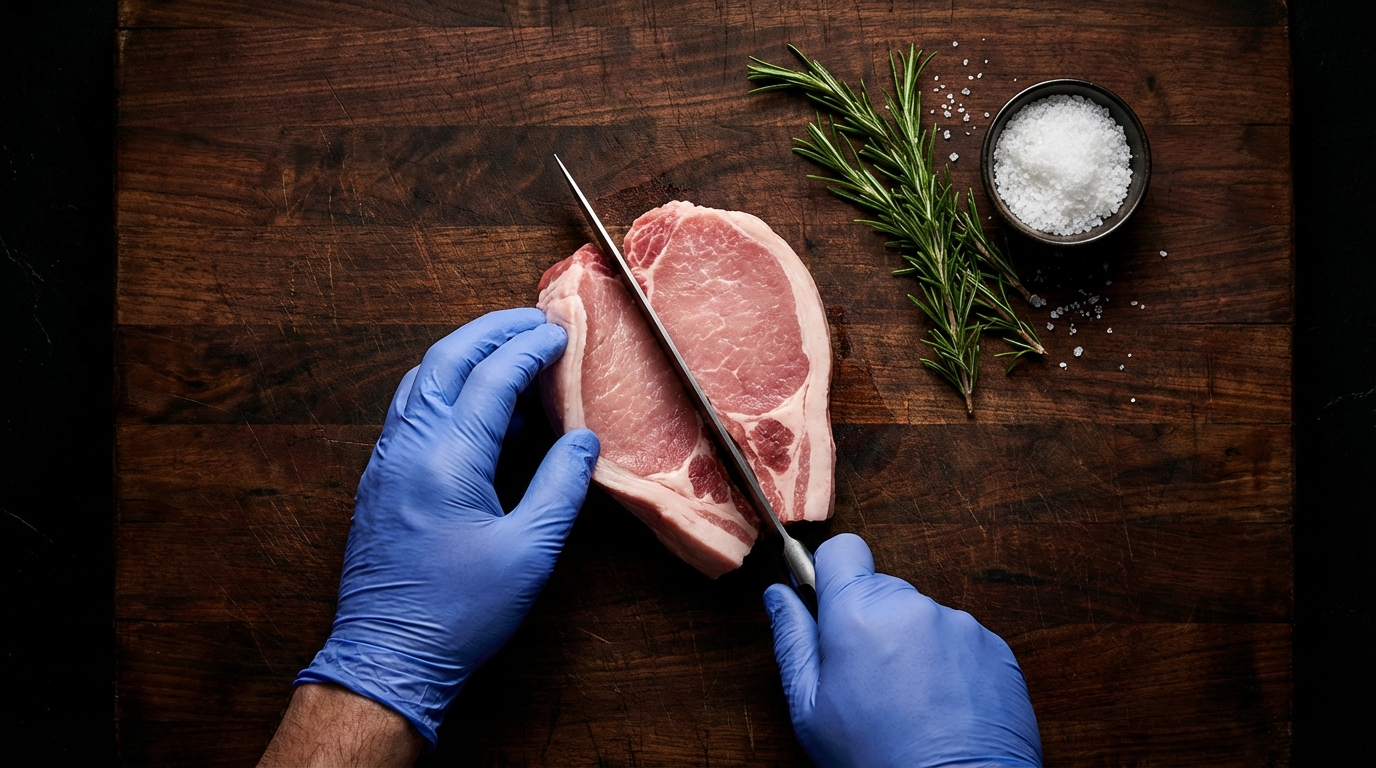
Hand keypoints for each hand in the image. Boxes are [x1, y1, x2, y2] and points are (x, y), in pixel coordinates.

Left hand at [296, 308, 600, 748]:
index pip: (491, 377)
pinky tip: (475, 403)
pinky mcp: (379, 481)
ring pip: (421, 380)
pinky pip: (410, 409)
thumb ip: (560, 486)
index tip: (561, 332)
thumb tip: (583, 439)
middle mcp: (409, 446)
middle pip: (446, 359)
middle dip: (491, 331)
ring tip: (507, 349)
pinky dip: (444, 386)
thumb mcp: (529, 552)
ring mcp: (387, 461)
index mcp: (447, 457)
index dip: (529, 348)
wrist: (386, 658)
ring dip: (463, 353)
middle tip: (533, 320)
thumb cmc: (460, 612)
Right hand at [764, 534, 1041, 767]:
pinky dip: (949, 665)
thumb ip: (792, 641)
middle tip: (866, 680)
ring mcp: (960, 626)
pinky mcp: (997, 649)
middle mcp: (913, 607)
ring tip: (910, 702)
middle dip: (870, 622)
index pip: (842, 550)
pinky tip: (943, 708)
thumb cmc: (878, 761)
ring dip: (912, 645)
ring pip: (921, 617)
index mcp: (859, 614)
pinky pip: (960, 641)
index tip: (827, 604)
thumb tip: (779, 595)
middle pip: (881, 589)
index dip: (830, 573)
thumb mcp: (810, 709)